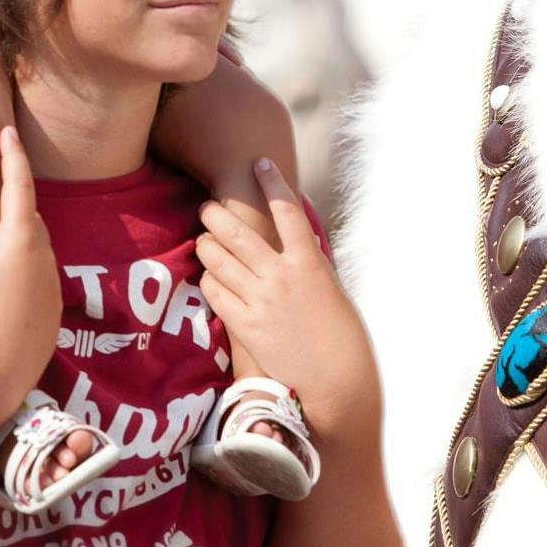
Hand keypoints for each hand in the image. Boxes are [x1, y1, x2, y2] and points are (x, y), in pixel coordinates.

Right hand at [0, 127, 60, 415]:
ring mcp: (52, 286)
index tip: (8, 131)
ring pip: (38, 248)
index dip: (12, 156)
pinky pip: (40, 277)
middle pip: (31, 218)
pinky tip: (7, 280)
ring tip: (1, 230)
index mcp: (21, 239)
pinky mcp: (52, 313)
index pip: (19, 184)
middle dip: (18, 198)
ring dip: (22, 236)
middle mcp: (44, 257)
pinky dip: (25, 268)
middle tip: (6, 178)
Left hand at [197, 161, 378, 446]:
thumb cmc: (342, 338)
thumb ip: (308, 264)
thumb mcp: (330, 290)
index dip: (271, 182)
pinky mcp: (245, 326)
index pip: (286, 210)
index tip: (258, 163)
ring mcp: (260, 301)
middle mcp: (282, 276)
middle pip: (238, 231)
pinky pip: (215, 292)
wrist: (336, 384)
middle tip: (210, 207)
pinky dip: (210, 279)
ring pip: (218, 258)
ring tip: (205, 238)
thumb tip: (294, 241)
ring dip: (207, 244)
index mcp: (310, 262)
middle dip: (218, 213)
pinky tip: (211, 277)